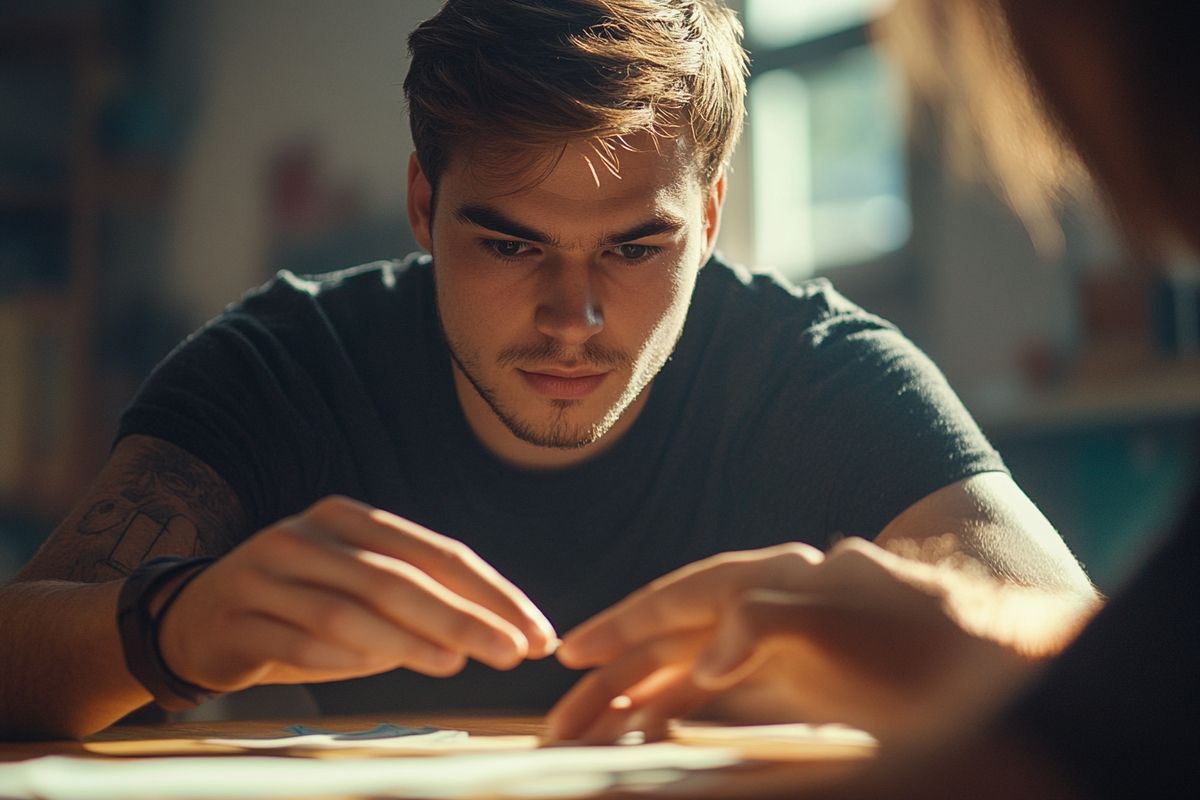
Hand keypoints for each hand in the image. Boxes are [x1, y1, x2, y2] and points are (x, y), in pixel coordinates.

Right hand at [157, 496, 556, 692]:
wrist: (194, 617)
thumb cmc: (302, 604)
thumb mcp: (361, 589)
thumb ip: (420, 599)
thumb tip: (505, 631)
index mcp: (349, 518)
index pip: (435, 552)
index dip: (491, 591)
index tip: (536, 632)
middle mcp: (307, 535)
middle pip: (397, 578)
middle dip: (462, 616)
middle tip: (513, 652)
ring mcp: (266, 572)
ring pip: (348, 609)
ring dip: (406, 639)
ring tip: (454, 664)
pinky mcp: (237, 616)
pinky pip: (296, 641)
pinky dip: (339, 660)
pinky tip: (376, 672)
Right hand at [549, 538, 1080, 744]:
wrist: (990, 665)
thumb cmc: (924, 635)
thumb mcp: (846, 619)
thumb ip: (769, 621)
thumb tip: (709, 660)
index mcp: (767, 584)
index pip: (677, 601)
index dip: (623, 626)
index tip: (572, 655)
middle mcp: (760, 617)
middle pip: (667, 648)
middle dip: (612, 683)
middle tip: (558, 725)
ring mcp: (773, 660)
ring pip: (683, 685)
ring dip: (635, 711)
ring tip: (586, 741)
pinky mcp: (787, 700)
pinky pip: (715, 714)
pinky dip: (677, 729)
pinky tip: (649, 746)